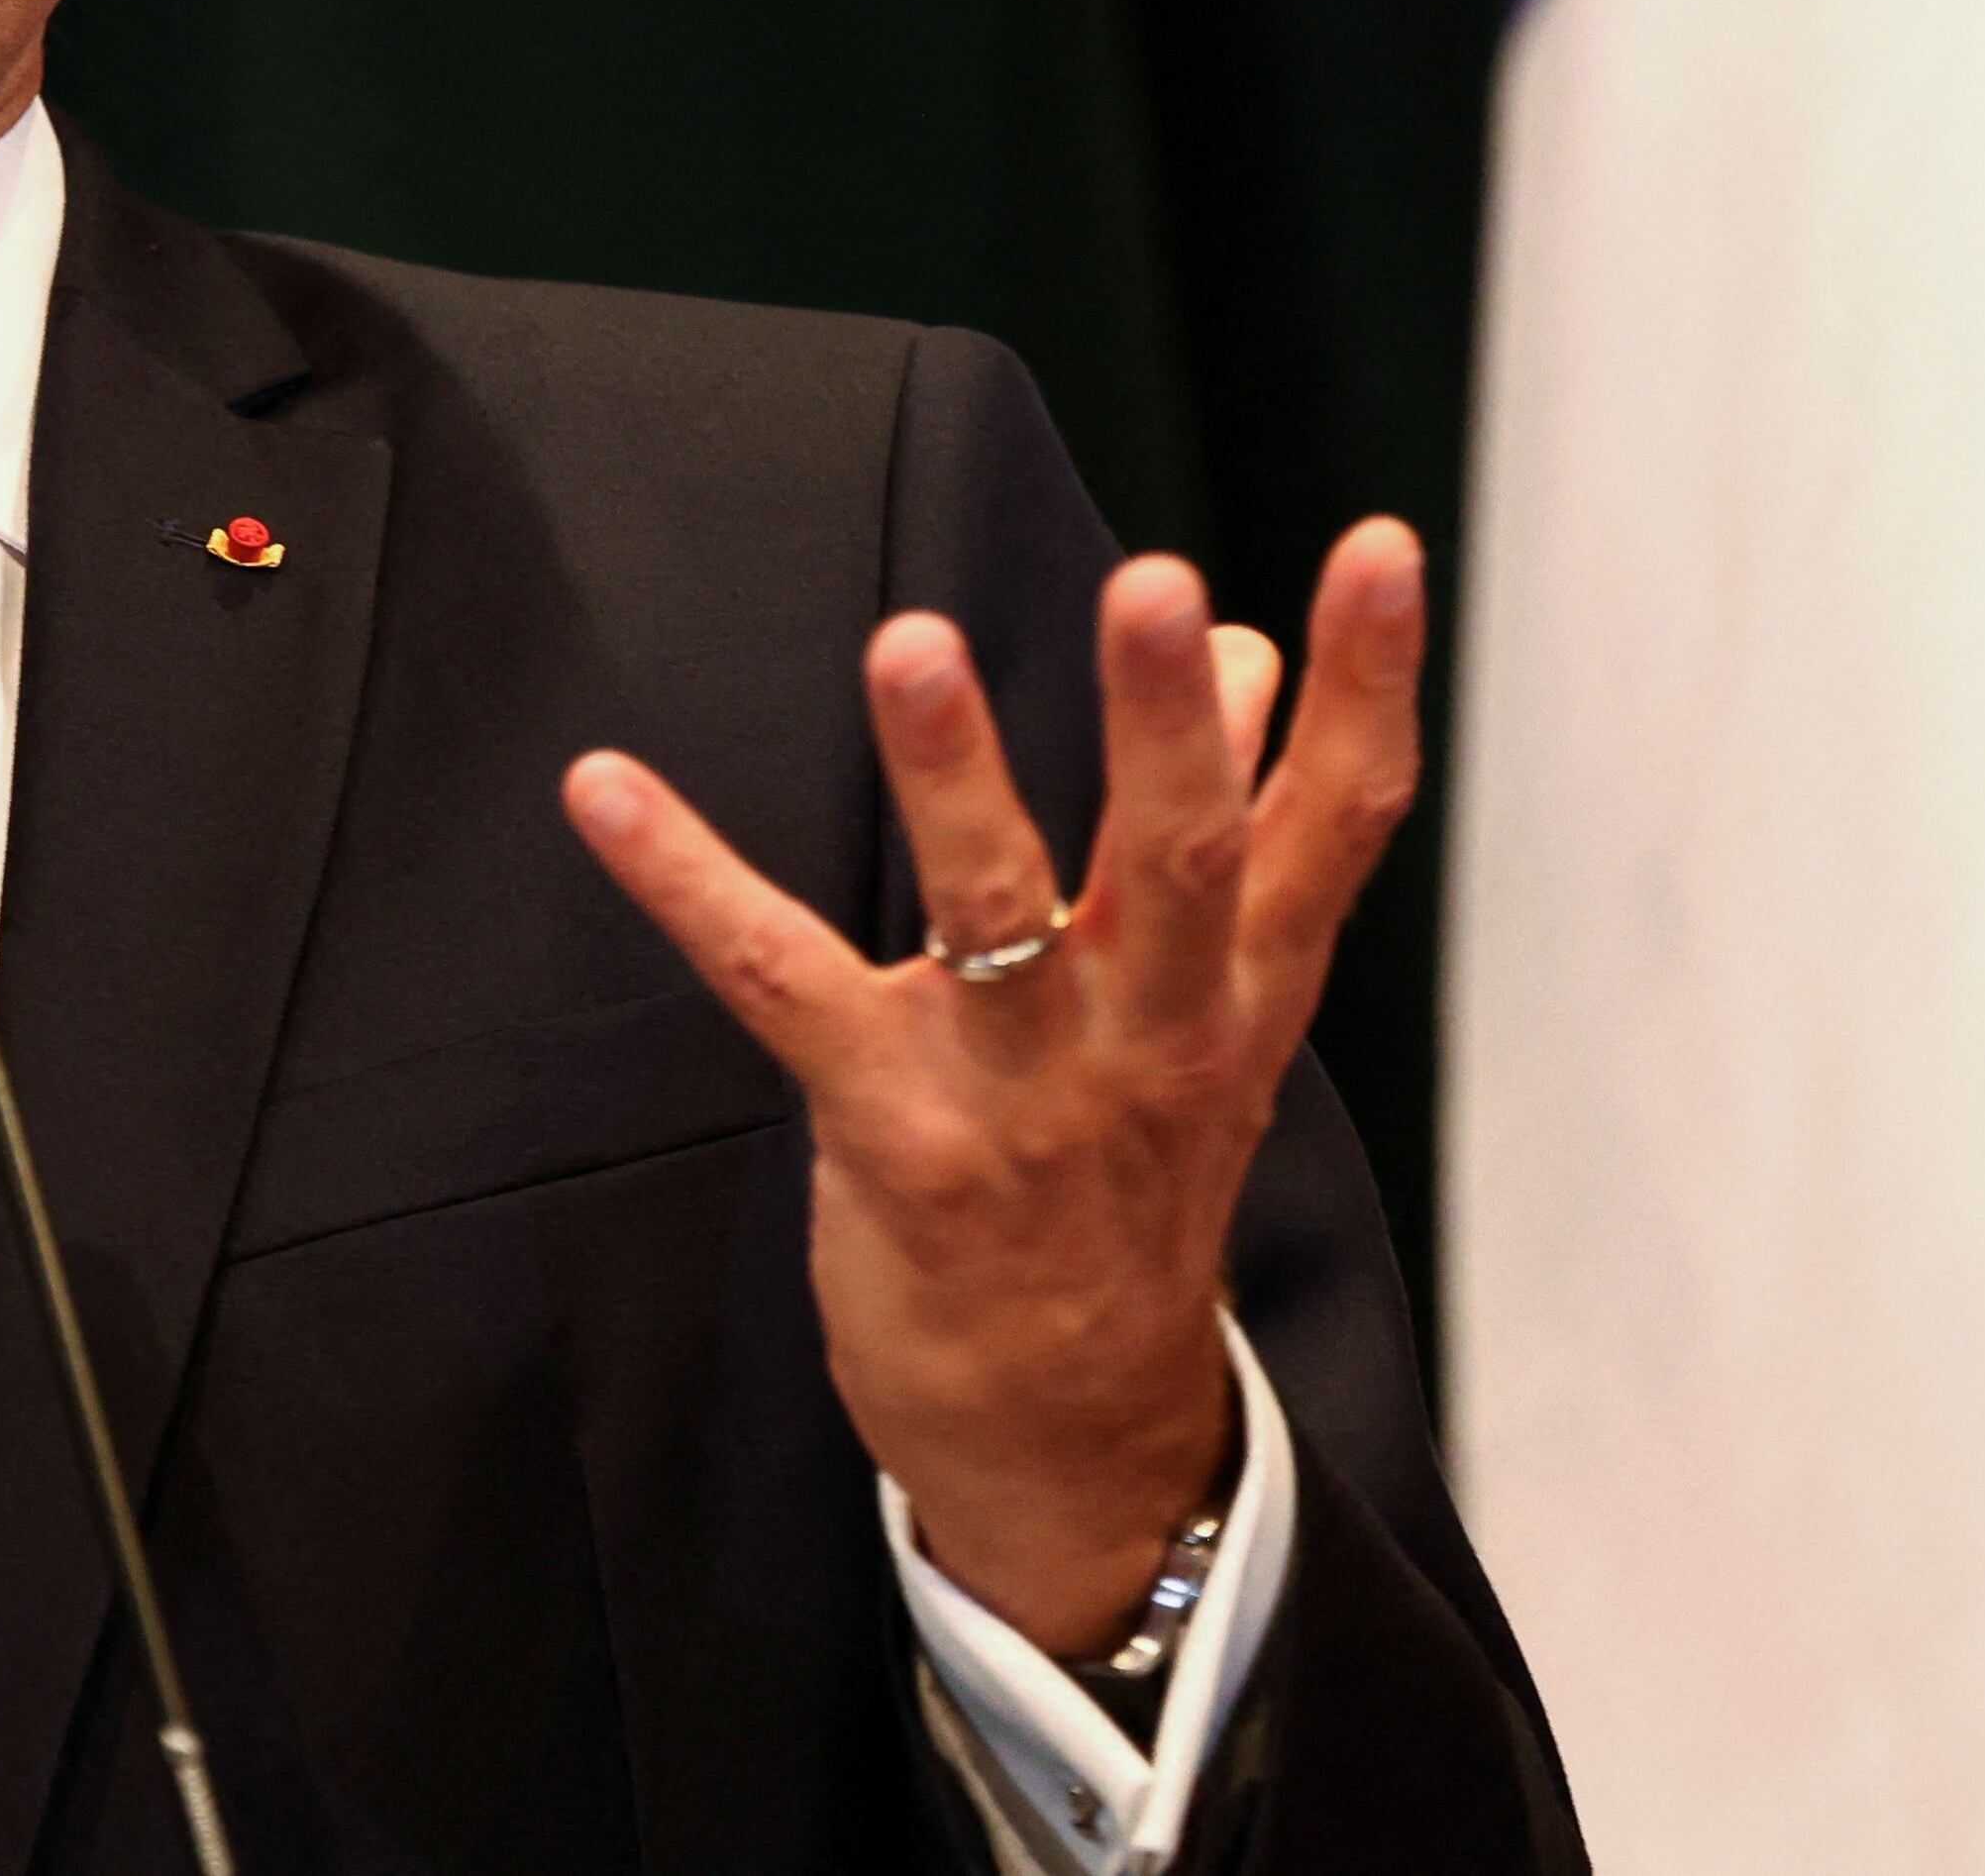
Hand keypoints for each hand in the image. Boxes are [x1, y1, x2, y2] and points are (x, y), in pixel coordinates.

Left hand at [560, 524, 1425, 1655]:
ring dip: (952, 775)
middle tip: (1162, 589)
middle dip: (1169, 723)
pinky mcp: (891, 1127)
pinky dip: (686, 879)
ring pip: (996, 910)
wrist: (1076, 1436)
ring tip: (913, 646)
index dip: (1368, 682)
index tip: (1378, 547)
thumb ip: (1238, 835)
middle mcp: (1151, 1027)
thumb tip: (1253, 658)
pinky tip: (606, 789)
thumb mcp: (1222, 1018)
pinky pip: (780, 979)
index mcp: (1243, 983)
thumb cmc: (1132, 1181)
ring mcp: (1021, 1083)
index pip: (1338, 818)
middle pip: (1184, 857)